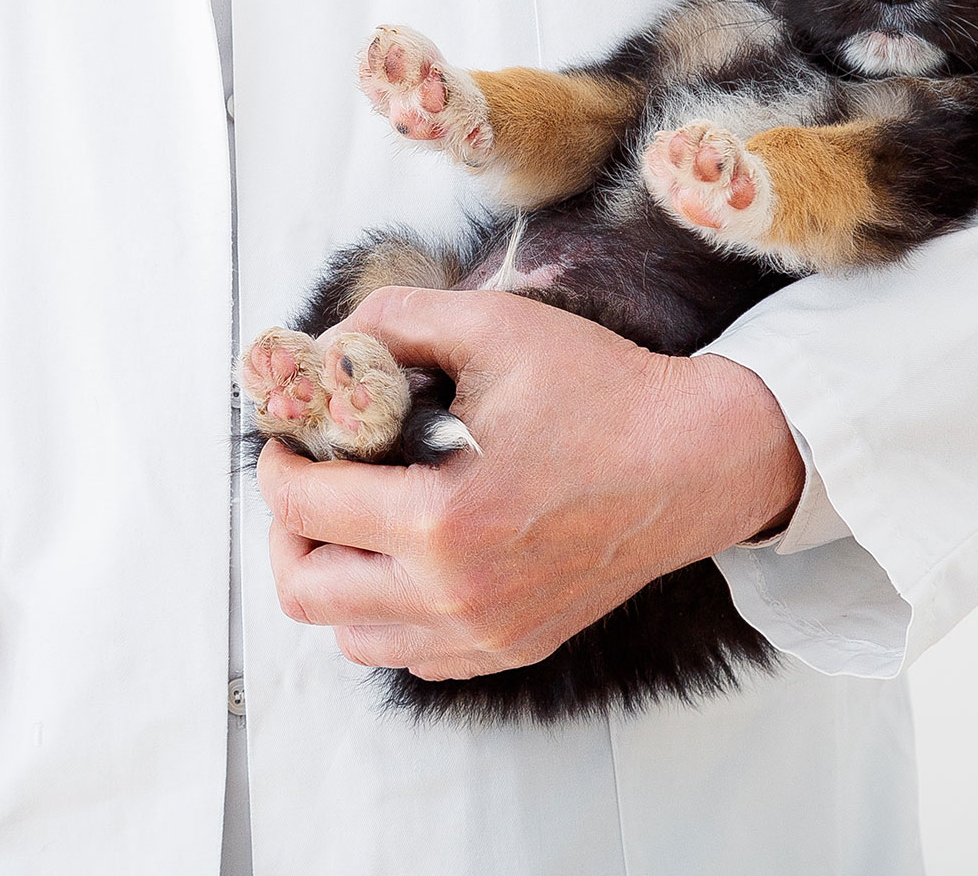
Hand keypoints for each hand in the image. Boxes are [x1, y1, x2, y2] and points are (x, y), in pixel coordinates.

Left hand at [256, 287, 801, 680]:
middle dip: (289, 527)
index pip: (300, 508)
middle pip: (305, 591)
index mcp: (443, 518)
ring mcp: (486, 633)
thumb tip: (325, 344)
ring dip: (336, 575)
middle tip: (312, 482)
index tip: (292, 439)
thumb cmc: (602, 389)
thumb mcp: (492, 325)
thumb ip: (393, 322)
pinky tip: (410, 554)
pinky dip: (388, 612)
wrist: (699, 458)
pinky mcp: (512, 648)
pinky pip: (409, 654)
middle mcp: (457, 594)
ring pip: (349, 636)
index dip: (278, 463)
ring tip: (359, 518)